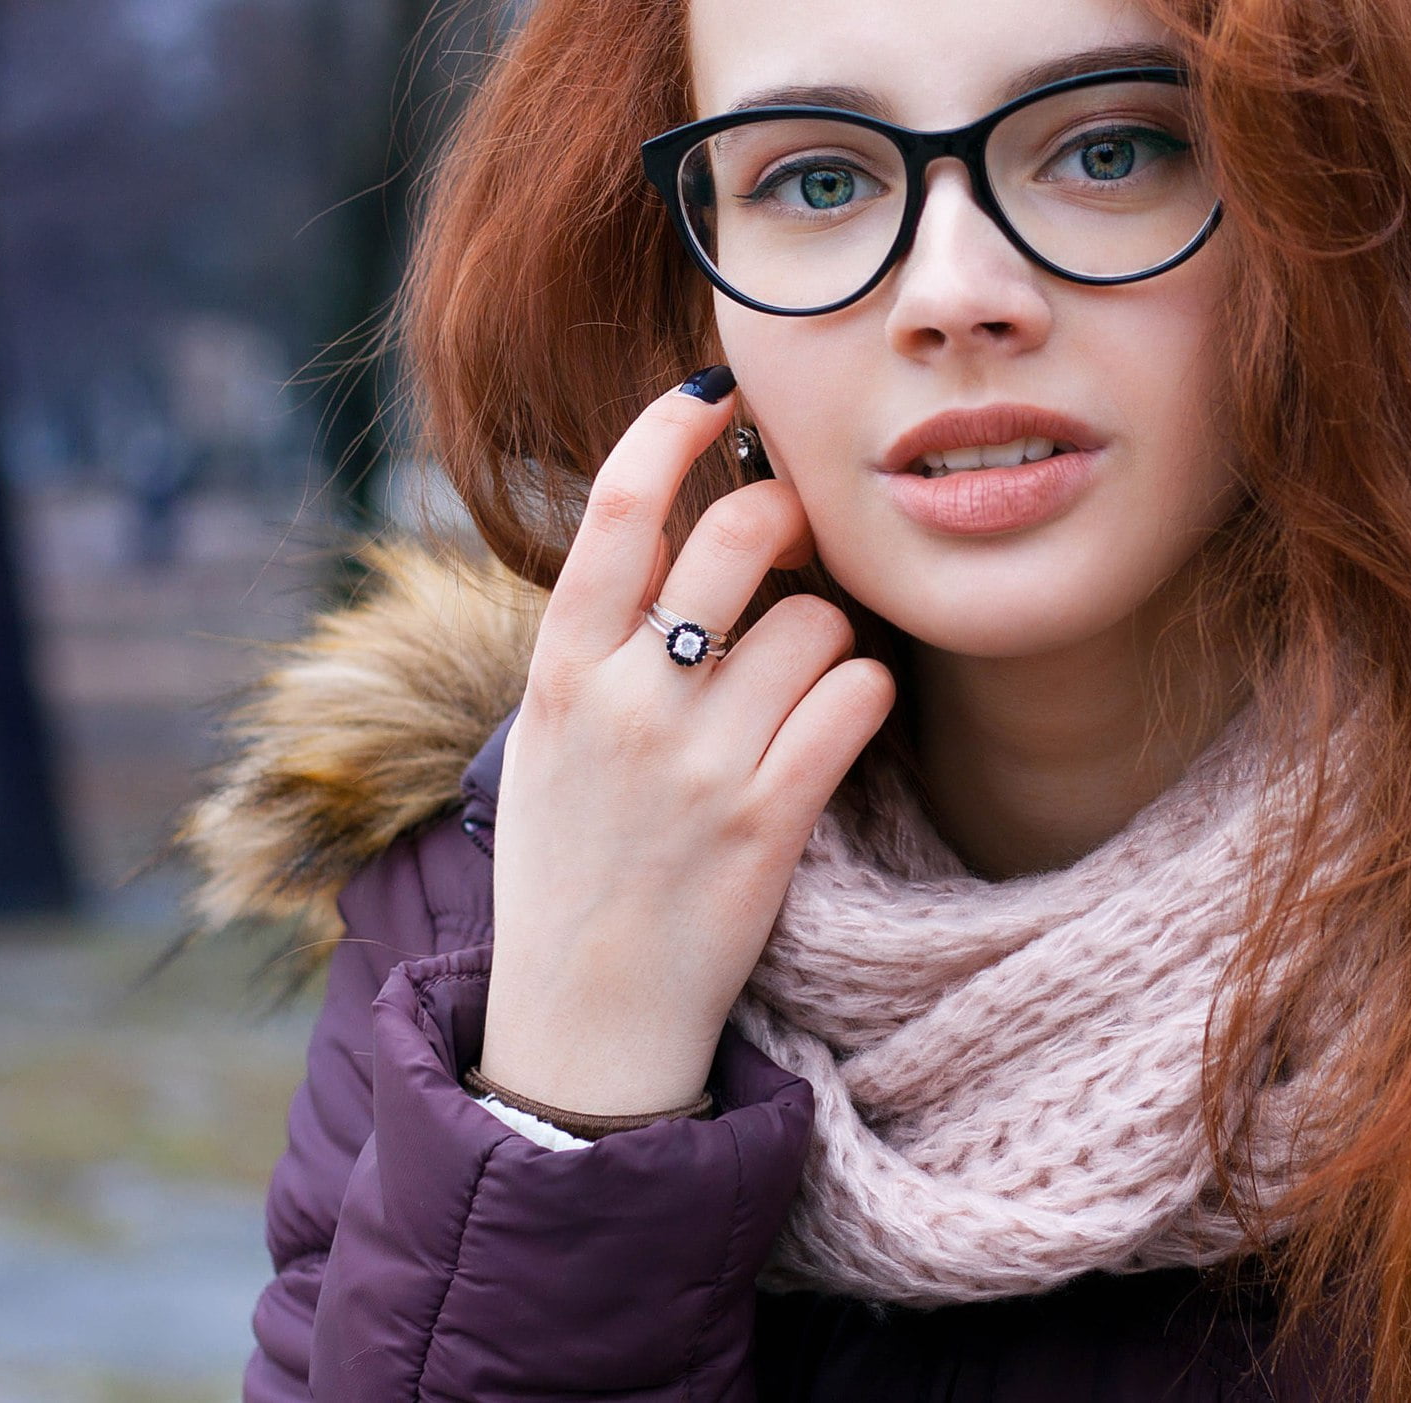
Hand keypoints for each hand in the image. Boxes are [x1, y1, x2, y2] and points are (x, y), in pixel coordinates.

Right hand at [478, 372, 895, 1114]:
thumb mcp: (548, 740)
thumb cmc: (574, 864)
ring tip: (805, 679)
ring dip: (833, 633)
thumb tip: (671, 528)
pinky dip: (862, 697)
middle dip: (791, 518)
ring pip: (819, 621)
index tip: (717, 391)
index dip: (673, 425)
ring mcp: (699, 764)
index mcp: (561, 671)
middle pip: (742, 536)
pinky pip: (857, 700)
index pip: (619, 505)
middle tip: (799, 542)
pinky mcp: (769, 822)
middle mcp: (628, 703)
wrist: (584, 1020)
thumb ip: (597, 640)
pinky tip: (837, 723)